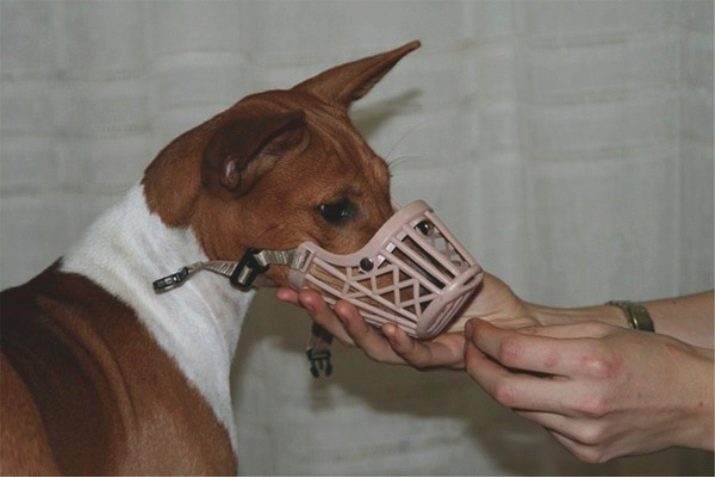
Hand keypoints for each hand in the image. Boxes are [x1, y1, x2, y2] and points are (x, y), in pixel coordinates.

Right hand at [275, 273, 535, 368]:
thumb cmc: (474, 294)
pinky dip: (401, 344)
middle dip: (320, 313)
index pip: (342, 308)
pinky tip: (389, 329)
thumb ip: (405, 248)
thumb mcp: (434, 264)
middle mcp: (395, 335)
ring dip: (353, 328)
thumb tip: (380, 212)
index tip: (285, 284)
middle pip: (348, 331)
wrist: (515, 318)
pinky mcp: (444, 356)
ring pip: (374, 348)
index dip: (313, 299)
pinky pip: (417, 355)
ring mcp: (416, 348)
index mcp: (387, 315)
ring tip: (337, 306)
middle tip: (297, 294)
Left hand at [464, 319, 713, 462]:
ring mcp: (586, 434)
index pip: (513, 353)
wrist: (694, 400)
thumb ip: (547, 336)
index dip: (484, 339)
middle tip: (472, 351)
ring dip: (504, 388)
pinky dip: (536, 408)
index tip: (475, 329)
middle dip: (477, 368)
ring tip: (507, 368)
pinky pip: (544, 427)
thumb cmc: (649, 357)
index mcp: (590, 362)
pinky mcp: (588, 454)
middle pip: (504, 391)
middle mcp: (586, 403)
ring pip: (521, 412)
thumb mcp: (599, 330)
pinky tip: (548, 393)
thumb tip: (501, 338)